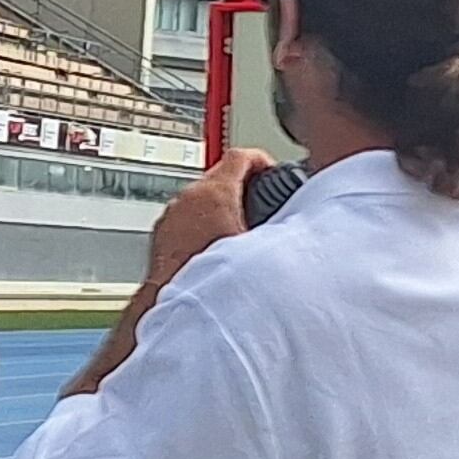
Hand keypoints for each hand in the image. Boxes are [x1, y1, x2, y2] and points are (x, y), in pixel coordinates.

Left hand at [149, 149, 262, 289]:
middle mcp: (187, 199)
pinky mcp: (162, 232)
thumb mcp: (256, 247)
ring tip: (240, 224)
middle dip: (243, 185)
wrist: (171, 301)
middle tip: (261, 200)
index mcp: (213, 194)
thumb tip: (296, 228)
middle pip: (220, 175)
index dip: (261, 160)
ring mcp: (171, 214)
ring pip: (201, 197)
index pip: (240, 156)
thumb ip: (276, 230)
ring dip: (221, 205)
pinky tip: (215, 242)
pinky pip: (186, 217)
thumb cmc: (208, 276)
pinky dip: (202, 222)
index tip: (270, 170)